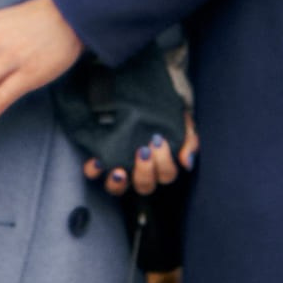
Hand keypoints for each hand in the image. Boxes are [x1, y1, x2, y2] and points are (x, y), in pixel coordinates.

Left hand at [85, 119, 199, 196]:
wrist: (144, 94)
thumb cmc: (164, 114)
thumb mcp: (182, 121)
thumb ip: (188, 140)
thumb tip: (186, 162)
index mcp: (160, 166)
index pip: (166, 175)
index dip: (164, 163)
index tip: (158, 140)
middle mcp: (140, 172)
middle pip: (145, 186)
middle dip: (145, 171)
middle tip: (143, 150)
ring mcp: (121, 168)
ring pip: (118, 188)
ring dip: (119, 182)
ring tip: (119, 170)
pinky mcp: (101, 160)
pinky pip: (93, 173)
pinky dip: (94, 170)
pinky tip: (97, 160)